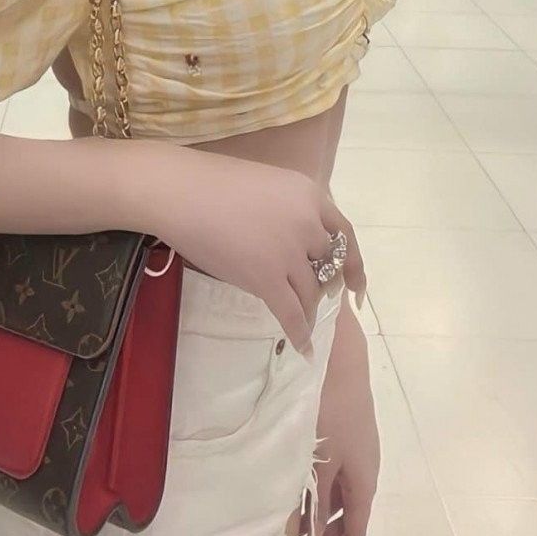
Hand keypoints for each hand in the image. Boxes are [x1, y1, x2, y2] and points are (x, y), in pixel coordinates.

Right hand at [149, 146, 366, 356]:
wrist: (180, 192)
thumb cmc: (212, 185)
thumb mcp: (268, 187)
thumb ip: (290, 212)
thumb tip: (299, 245)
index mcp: (309, 194)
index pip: (345, 234)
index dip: (354, 264)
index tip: (356, 287)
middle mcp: (308, 223)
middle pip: (328, 266)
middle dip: (323, 285)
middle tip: (314, 297)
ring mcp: (290, 252)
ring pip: (311, 293)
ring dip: (308, 311)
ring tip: (302, 323)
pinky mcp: (268, 278)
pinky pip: (292, 314)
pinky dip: (300, 334)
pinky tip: (304, 349)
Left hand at [304, 303, 379, 535]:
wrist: (342, 360)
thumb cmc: (330, 412)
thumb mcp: (320, 461)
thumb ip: (317, 502)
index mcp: (365, 481)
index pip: (357, 533)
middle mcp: (368, 470)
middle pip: (352, 516)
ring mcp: (360, 451)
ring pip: (344, 494)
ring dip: (323, 512)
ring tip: (293, 519)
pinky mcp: (350, 434)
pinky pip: (339, 474)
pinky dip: (322, 488)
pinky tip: (301, 484)